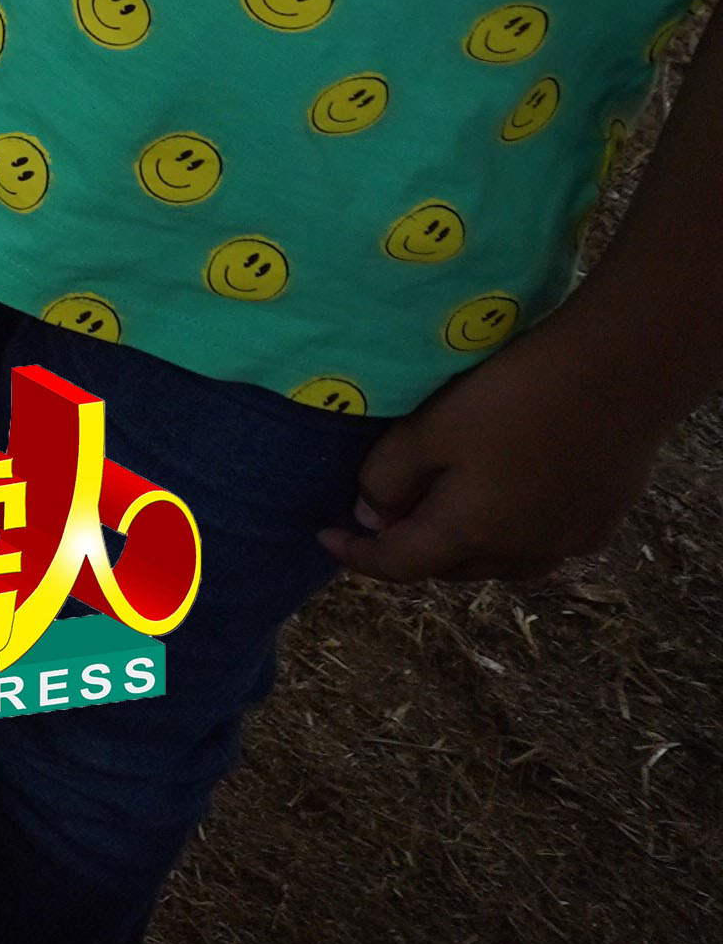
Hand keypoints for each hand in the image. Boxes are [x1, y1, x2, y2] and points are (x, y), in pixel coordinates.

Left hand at [332, 314, 684, 580]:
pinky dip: (509, 533)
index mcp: (471, 534)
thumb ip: (389, 476)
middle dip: (412, 549)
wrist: (618, 376)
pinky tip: (506, 499)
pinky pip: (542, 544)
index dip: (358, 556)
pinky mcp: (602, 521)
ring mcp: (570, 542)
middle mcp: (523, 553)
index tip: (325, 537)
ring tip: (440, 509)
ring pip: (501, 562)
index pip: (401, 565)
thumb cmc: (512, 398)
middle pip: (452, 567)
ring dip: (464, 546)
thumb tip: (371, 515)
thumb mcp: (429, 429)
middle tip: (384, 513)